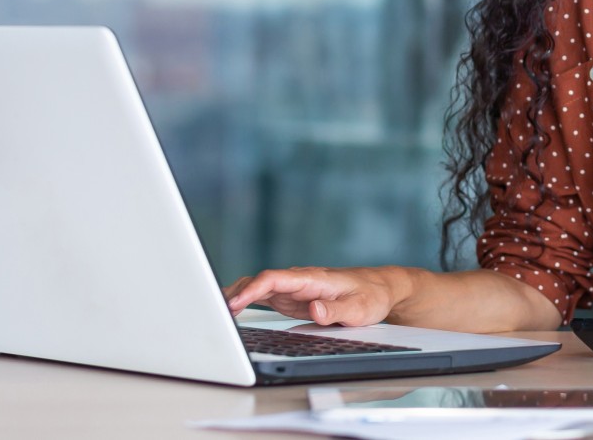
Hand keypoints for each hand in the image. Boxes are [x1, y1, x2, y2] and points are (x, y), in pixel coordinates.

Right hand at [223, 266, 413, 326]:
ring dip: (236, 296)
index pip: (275, 278)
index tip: (234, 303)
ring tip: (211, 311)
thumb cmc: (371, 296)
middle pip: (260, 281)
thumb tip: (314, 309)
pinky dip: (245, 300)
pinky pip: (264, 295)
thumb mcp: (360, 309)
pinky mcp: (293, 297)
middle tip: (212, 312)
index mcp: (313, 278)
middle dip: (235, 293)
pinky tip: (230, 309)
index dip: (252, 289)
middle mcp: (300, 280)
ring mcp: (294, 288)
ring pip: (258, 287)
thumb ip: (336, 311)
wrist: (380, 288)